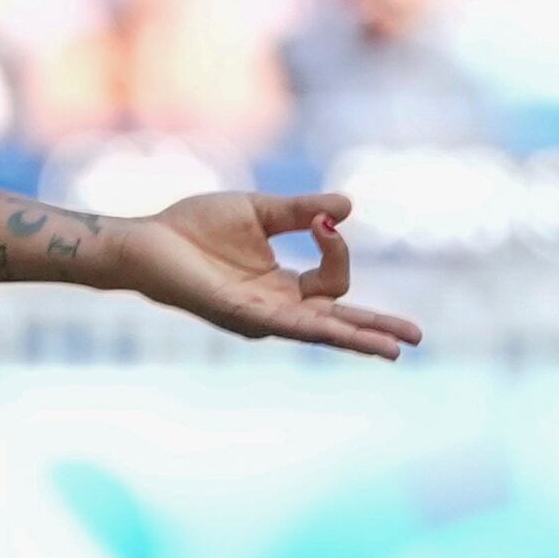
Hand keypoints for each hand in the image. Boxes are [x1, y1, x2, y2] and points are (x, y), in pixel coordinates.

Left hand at [103, 191, 423, 359]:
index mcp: (281, 288)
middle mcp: (275, 309)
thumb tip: (347, 208)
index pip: (332, 283)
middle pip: (335, 323)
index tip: (320, 220)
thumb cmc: (194, 227)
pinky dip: (313, 326)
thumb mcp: (259, 211)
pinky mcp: (236, 313)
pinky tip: (336, 332)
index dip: (337, 249)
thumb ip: (302, 211)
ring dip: (354, 337)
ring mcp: (257, 316)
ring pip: (317, 330)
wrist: (145, 240)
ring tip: (391, 349)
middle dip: (374, 330)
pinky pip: (283, 323)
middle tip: (413, 341)